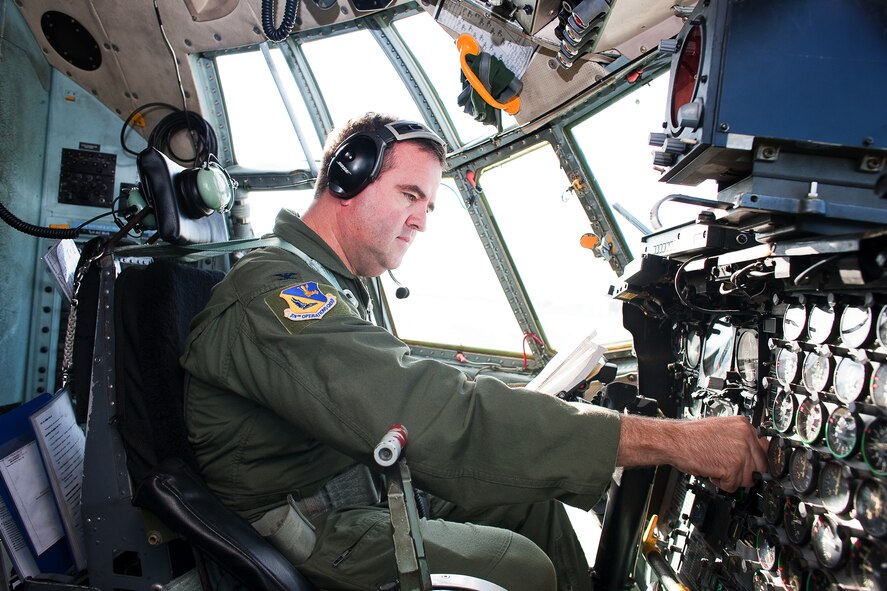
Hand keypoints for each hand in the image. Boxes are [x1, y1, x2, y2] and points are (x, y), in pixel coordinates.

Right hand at [617, 415, 768, 491]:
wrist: (674, 441)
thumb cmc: (691, 436)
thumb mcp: (721, 429)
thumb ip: (739, 439)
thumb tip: (753, 454)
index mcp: (744, 425)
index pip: (766, 449)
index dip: (756, 461)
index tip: (754, 467)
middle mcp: (746, 436)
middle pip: (761, 467)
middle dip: (746, 472)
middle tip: (729, 469)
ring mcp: (741, 451)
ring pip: (748, 478)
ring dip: (732, 479)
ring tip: (716, 467)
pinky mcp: (733, 467)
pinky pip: (734, 485)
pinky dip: (721, 484)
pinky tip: (711, 471)